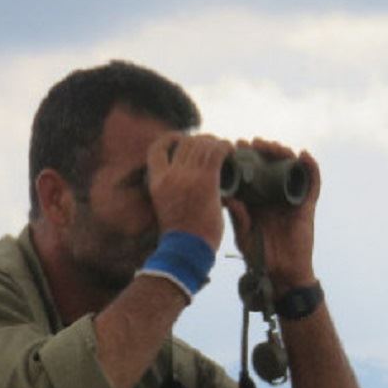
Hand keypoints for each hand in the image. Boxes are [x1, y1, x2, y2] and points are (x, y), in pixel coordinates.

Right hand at [147, 132, 230, 249]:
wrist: (186, 249)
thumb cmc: (179, 233)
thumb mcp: (165, 204)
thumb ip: (174, 187)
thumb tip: (192, 175)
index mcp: (156, 182)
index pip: (156, 149)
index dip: (171, 139)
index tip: (182, 140)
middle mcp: (170, 175)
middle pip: (185, 143)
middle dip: (200, 140)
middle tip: (212, 146)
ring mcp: (187, 177)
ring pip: (202, 145)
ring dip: (214, 142)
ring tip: (223, 148)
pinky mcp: (206, 182)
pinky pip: (216, 153)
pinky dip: (225, 147)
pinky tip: (230, 150)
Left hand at [224, 138, 319, 291]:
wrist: (281, 274)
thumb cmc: (258, 256)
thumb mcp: (242, 234)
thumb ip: (237, 217)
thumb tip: (229, 197)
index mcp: (255, 200)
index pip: (251, 172)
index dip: (244, 158)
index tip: (233, 146)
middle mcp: (273, 196)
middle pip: (270, 165)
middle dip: (262, 151)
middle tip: (248, 143)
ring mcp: (290, 199)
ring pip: (290, 168)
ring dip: (282, 153)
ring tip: (270, 145)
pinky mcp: (307, 205)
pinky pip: (311, 183)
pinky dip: (311, 167)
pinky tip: (303, 155)